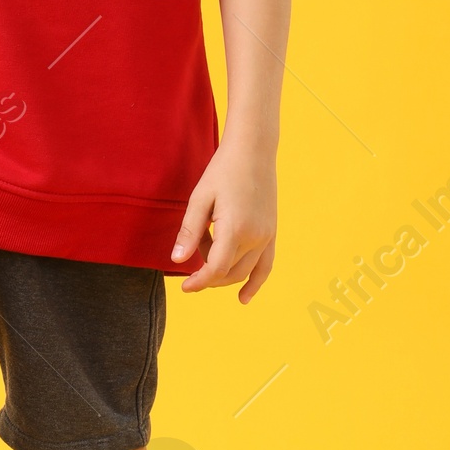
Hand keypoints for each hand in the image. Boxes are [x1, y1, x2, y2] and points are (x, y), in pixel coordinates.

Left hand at [170, 138, 276, 301]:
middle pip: (228, 273)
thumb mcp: (200, 199)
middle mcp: (255, 237)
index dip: (198, 282)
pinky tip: (244, 298)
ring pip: (244, 271)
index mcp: (235, 229)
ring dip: (223, 273)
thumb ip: (189, 232)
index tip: (184, 286)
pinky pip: (265, 266)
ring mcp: (267, 236)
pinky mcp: (272, 233)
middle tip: (190, 265)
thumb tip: (177, 260)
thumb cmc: (223, 171)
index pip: (215, 270)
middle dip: (207, 276)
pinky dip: (255, 283)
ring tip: (206, 254)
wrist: (253, 151)